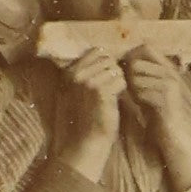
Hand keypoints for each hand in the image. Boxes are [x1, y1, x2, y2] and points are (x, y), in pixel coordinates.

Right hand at [56, 47, 125, 180]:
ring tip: (110, 95)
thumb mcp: (79, 88)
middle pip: (108, 59)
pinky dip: (121, 90)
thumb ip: (87, 70)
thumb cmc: (86, 114)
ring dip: (117, 82)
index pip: (97, 51)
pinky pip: (121, 81)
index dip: (106, 64)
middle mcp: (76, 74)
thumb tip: (104, 52)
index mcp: (69, 71)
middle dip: (113, 72)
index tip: (104, 78)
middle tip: (108, 89)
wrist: (86, 140)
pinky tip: (113, 101)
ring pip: (116, 69)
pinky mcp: (101, 91)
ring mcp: (88, 82)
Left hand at [124, 45, 190, 191]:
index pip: (145, 47)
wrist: (175, 134)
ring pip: (136, 78)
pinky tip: (139, 106)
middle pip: (137, 63)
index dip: (130, 55)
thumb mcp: (150, 88)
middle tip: (129, 88)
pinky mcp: (166, 99)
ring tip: (135, 98)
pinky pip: (141, 92)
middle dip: (127, 75)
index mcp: (167, 67)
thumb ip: (142, 74)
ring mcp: (170, 85)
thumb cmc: (159, 111)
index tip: (124, 69)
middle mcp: (170, 72)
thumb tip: (122, 60)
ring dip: (131, 88)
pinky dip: (136, 99)